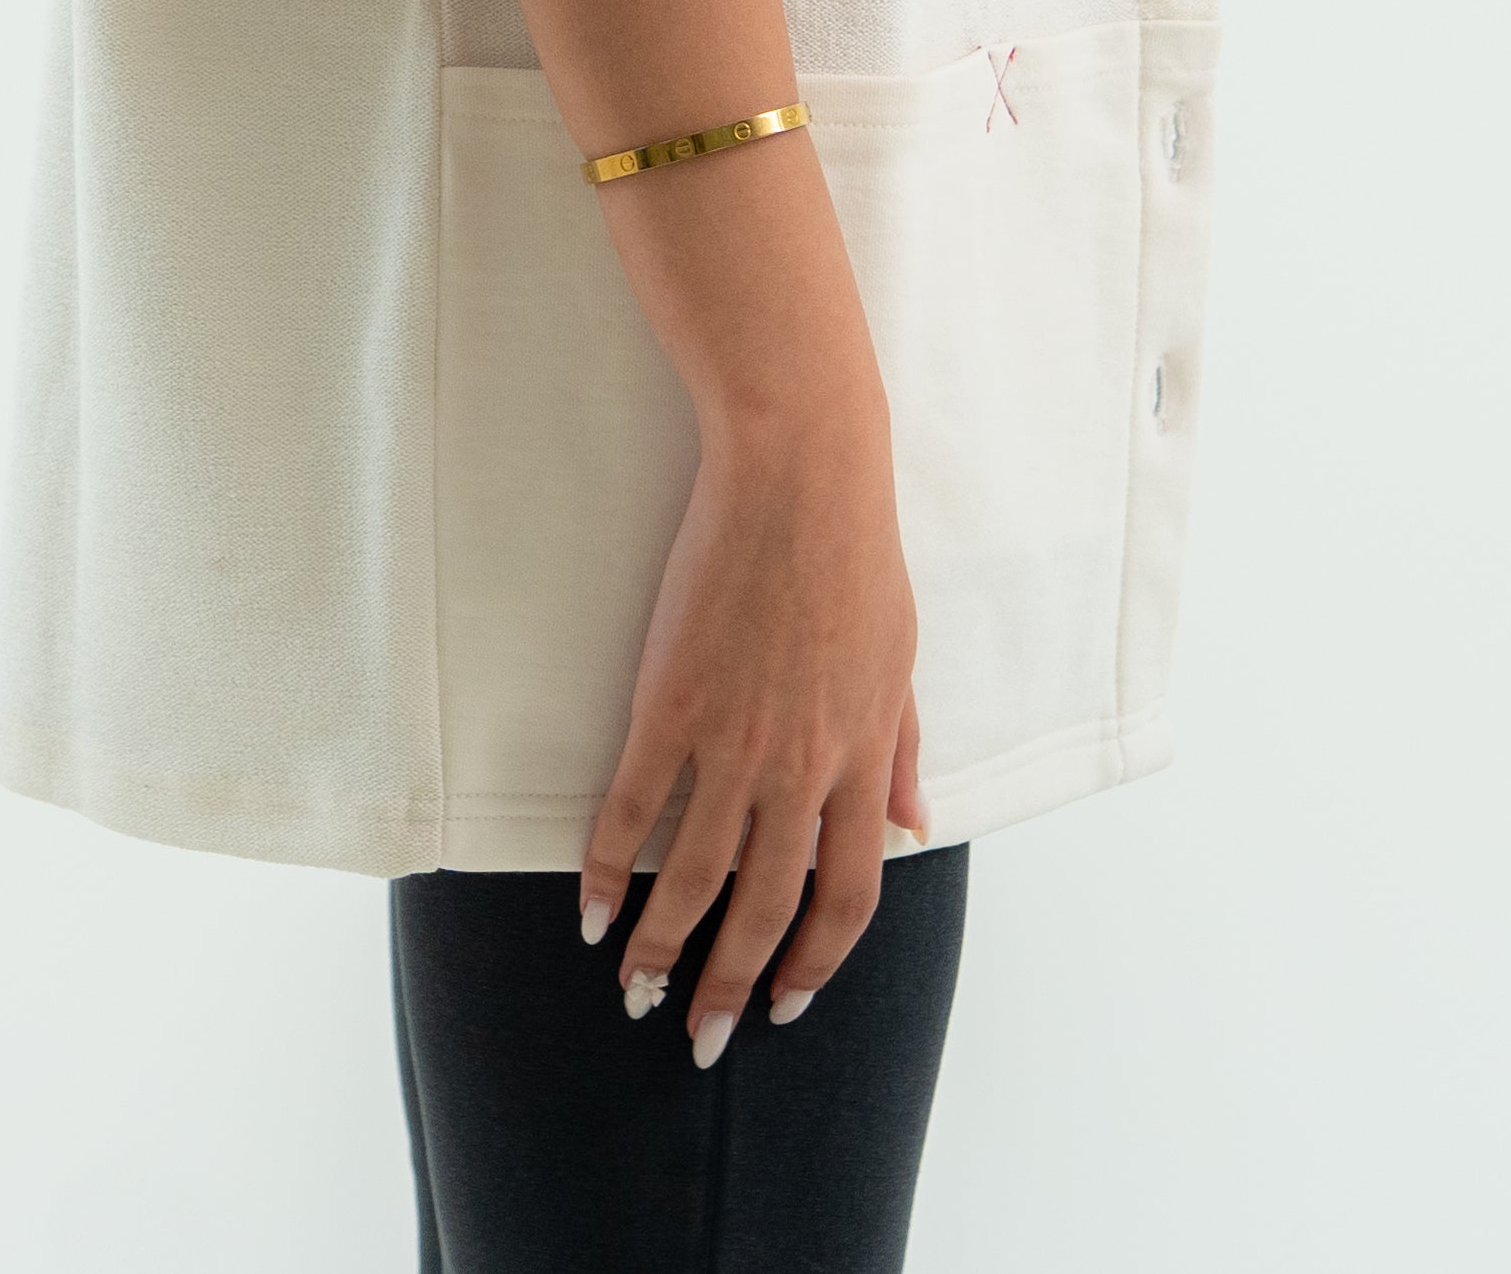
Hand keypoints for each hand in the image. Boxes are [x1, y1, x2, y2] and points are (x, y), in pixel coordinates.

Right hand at [579, 374, 926, 1060]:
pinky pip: (632, 808)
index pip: (847, 896)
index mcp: (861, 758)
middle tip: (697, 1038)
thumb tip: (920, 827)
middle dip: (728, 984)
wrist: (800, 472)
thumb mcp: (901, 660)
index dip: (816, 961)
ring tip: (635, 989)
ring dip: (663, 946)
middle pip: (765, 907)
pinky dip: (606, 867)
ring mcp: (732, 738)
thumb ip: (903, 751)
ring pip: (692, 876)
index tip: (786, 1003)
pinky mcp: (669, 702)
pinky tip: (591, 908)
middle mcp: (799, 766)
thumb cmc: (857, 554)